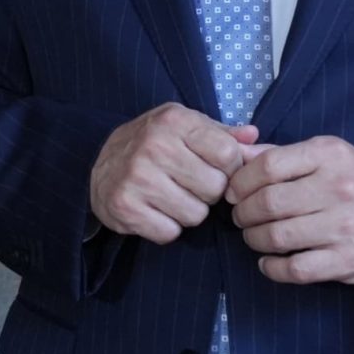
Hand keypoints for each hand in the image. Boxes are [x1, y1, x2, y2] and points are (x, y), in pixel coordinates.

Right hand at [87, 104, 259, 244]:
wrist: (98, 165)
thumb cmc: (152, 144)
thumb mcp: (184, 127)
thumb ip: (221, 134)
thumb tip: (255, 137)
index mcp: (174, 121)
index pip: (229, 154)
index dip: (228, 169)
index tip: (214, 169)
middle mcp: (154, 145)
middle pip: (215, 188)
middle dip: (207, 193)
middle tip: (188, 185)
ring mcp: (137, 177)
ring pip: (196, 215)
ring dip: (188, 212)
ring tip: (171, 197)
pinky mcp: (125, 207)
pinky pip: (169, 232)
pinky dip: (166, 228)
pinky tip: (154, 210)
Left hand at [225, 135, 353, 284]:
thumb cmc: (353, 183)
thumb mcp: (323, 156)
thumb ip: (278, 153)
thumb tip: (234, 154)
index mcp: (329, 155)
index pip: (268, 166)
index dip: (241, 181)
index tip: (233, 192)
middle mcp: (339, 188)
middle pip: (268, 203)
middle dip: (243, 213)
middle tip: (241, 217)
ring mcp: (345, 226)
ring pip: (277, 236)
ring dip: (254, 239)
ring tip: (254, 236)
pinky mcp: (348, 260)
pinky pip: (296, 269)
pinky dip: (272, 268)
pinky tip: (268, 262)